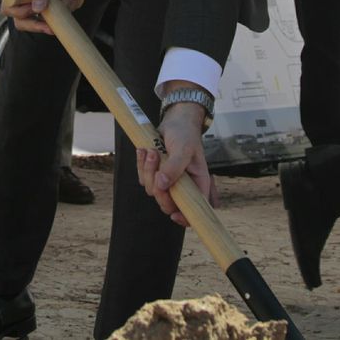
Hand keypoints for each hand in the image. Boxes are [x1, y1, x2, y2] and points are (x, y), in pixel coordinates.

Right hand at [2, 0, 80, 34]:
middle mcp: (22, 1)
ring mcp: (35, 7)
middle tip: (52, 18)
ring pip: (39, 25)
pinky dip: (65, 11)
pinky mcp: (48, 10)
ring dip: (55, 17)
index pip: (8, 9)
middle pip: (22, 23)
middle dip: (38, 24)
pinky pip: (55, 20)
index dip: (21, 13)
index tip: (35, 8)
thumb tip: (37, 9)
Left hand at [137, 101, 214, 226]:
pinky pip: (143, 179)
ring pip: (152, 190)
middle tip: (156, 159)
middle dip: (158, 186)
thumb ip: (175, 167)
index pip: (194, 210)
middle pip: (167, 204)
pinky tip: (145, 150)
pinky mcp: (155, 175)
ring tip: (152, 150)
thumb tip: (162, 185)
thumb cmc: (185, 134)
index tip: (174, 215)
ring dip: (148, 170)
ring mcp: (168, 182)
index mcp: (198, 184)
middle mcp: (183, 187)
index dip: (185, 217)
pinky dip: (141, 165)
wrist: (174, 121)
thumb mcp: (183, 148)